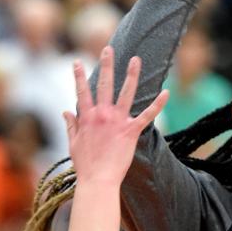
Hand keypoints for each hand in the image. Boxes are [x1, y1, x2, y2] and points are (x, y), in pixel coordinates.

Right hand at [65, 47, 167, 185]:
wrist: (98, 181)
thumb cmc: (85, 166)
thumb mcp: (72, 144)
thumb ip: (70, 126)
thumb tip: (65, 112)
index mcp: (86, 118)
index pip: (82, 92)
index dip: (79, 76)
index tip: (77, 62)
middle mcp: (102, 115)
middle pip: (104, 85)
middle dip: (106, 65)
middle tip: (108, 49)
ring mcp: (117, 122)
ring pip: (126, 93)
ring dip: (131, 75)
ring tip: (135, 59)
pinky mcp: (131, 131)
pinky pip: (147, 115)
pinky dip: (158, 104)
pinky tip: (166, 92)